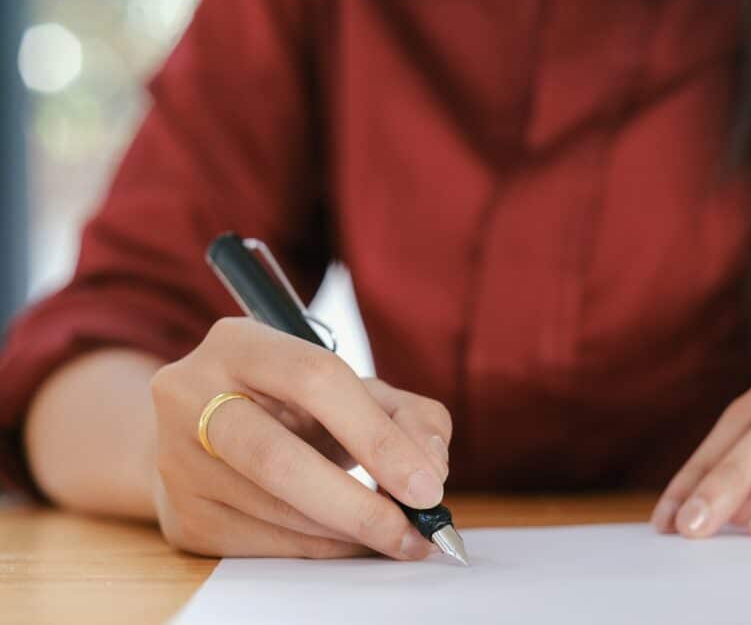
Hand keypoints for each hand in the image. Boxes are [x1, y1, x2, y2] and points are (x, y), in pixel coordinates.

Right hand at [149, 318, 451, 558]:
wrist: (208, 436)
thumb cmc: (296, 408)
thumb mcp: (354, 392)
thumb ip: (407, 415)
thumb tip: (430, 466)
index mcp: (239, 343)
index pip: (315, 380)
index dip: (377, 436)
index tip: (427, 485)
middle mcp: (191, 394)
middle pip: (278, 459)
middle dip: (359, 505)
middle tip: (415, 531)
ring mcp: (177, 459)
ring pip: (274, 510)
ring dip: (348, 533)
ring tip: (397, 537)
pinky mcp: (183, 517)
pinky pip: (264, 545)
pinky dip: (321, 549)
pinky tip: (352, 542)